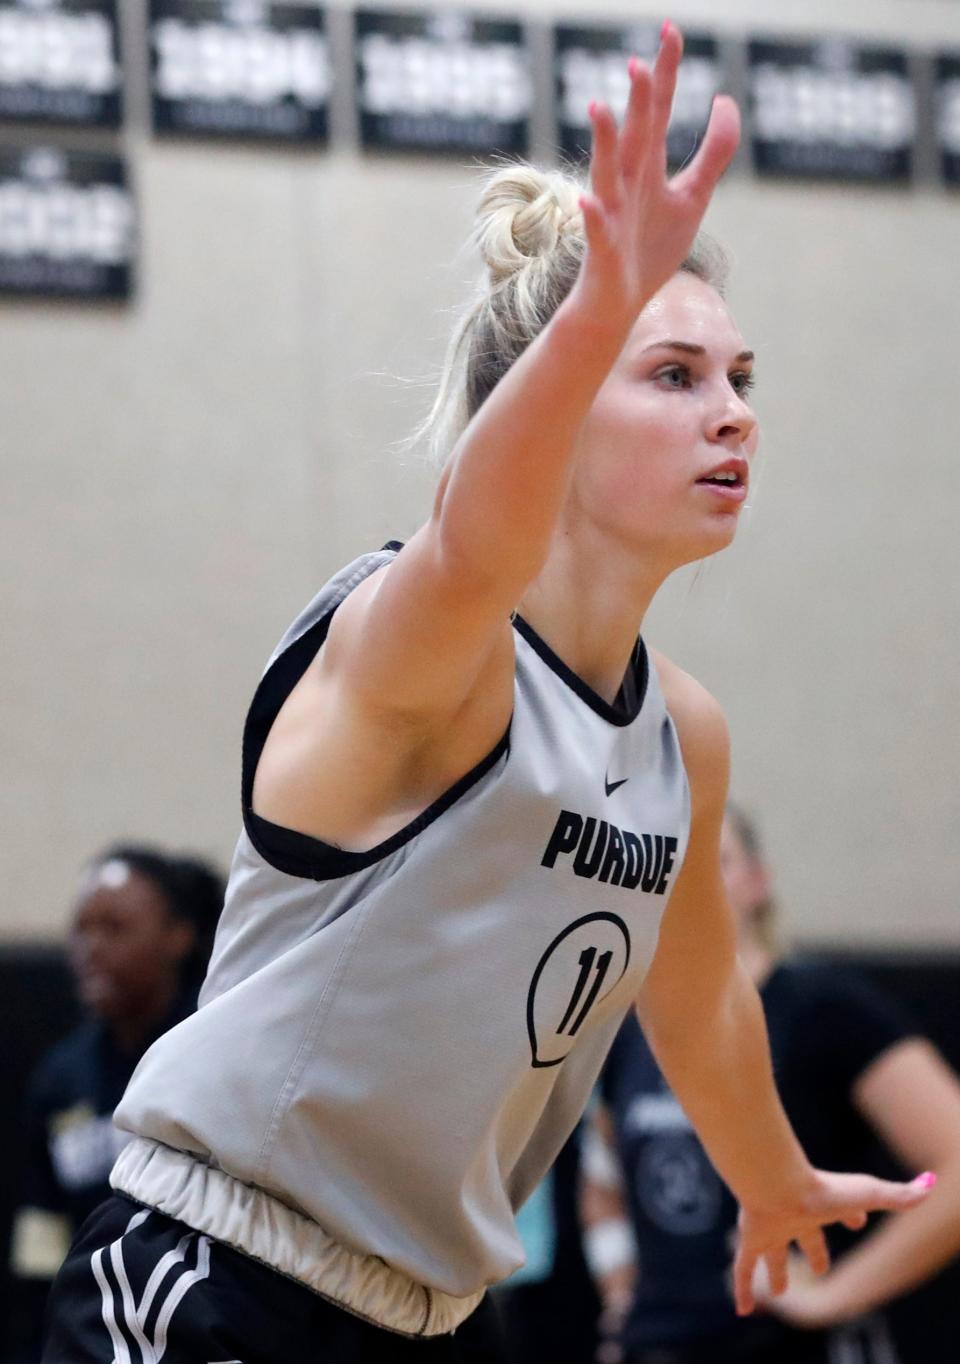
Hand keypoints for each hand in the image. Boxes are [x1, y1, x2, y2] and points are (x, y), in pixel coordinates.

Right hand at [571, 22, 739, 331]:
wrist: (619, 303)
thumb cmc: (652, 249)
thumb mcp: (693, 197)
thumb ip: (713, 152)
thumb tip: (725, 100)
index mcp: (649, 167)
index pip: (659, 111)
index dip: (666, 73)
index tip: (671, 29)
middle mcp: (628, 183)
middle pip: (637, 134)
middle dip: (639, 101)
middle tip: (639, 63)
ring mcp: (613, 215)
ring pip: (607, 173)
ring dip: (604, 143)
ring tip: (599, 110)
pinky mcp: (604, 250)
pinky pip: (597, 232)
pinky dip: (593, 219)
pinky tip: (589, 205)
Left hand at [732, 1168, 933, 1316]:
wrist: (774, 1183)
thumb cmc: (822, 1189)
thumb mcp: (867, 1194)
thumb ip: (898, 1195)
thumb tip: (929, 1184)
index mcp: (821, 1206)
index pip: (839, 1211)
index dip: (851, 1215)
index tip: (857, 1221)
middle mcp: (794, 1216)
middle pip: (804, 1237)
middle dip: (814, 1252)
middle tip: (820, 1267)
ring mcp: (771, 1227)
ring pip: (772, 1253)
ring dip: (776, 1272)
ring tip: (779, 1291)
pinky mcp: (752, 1238)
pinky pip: (744, 1267)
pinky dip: (743, 1288)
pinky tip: (741, 1311)